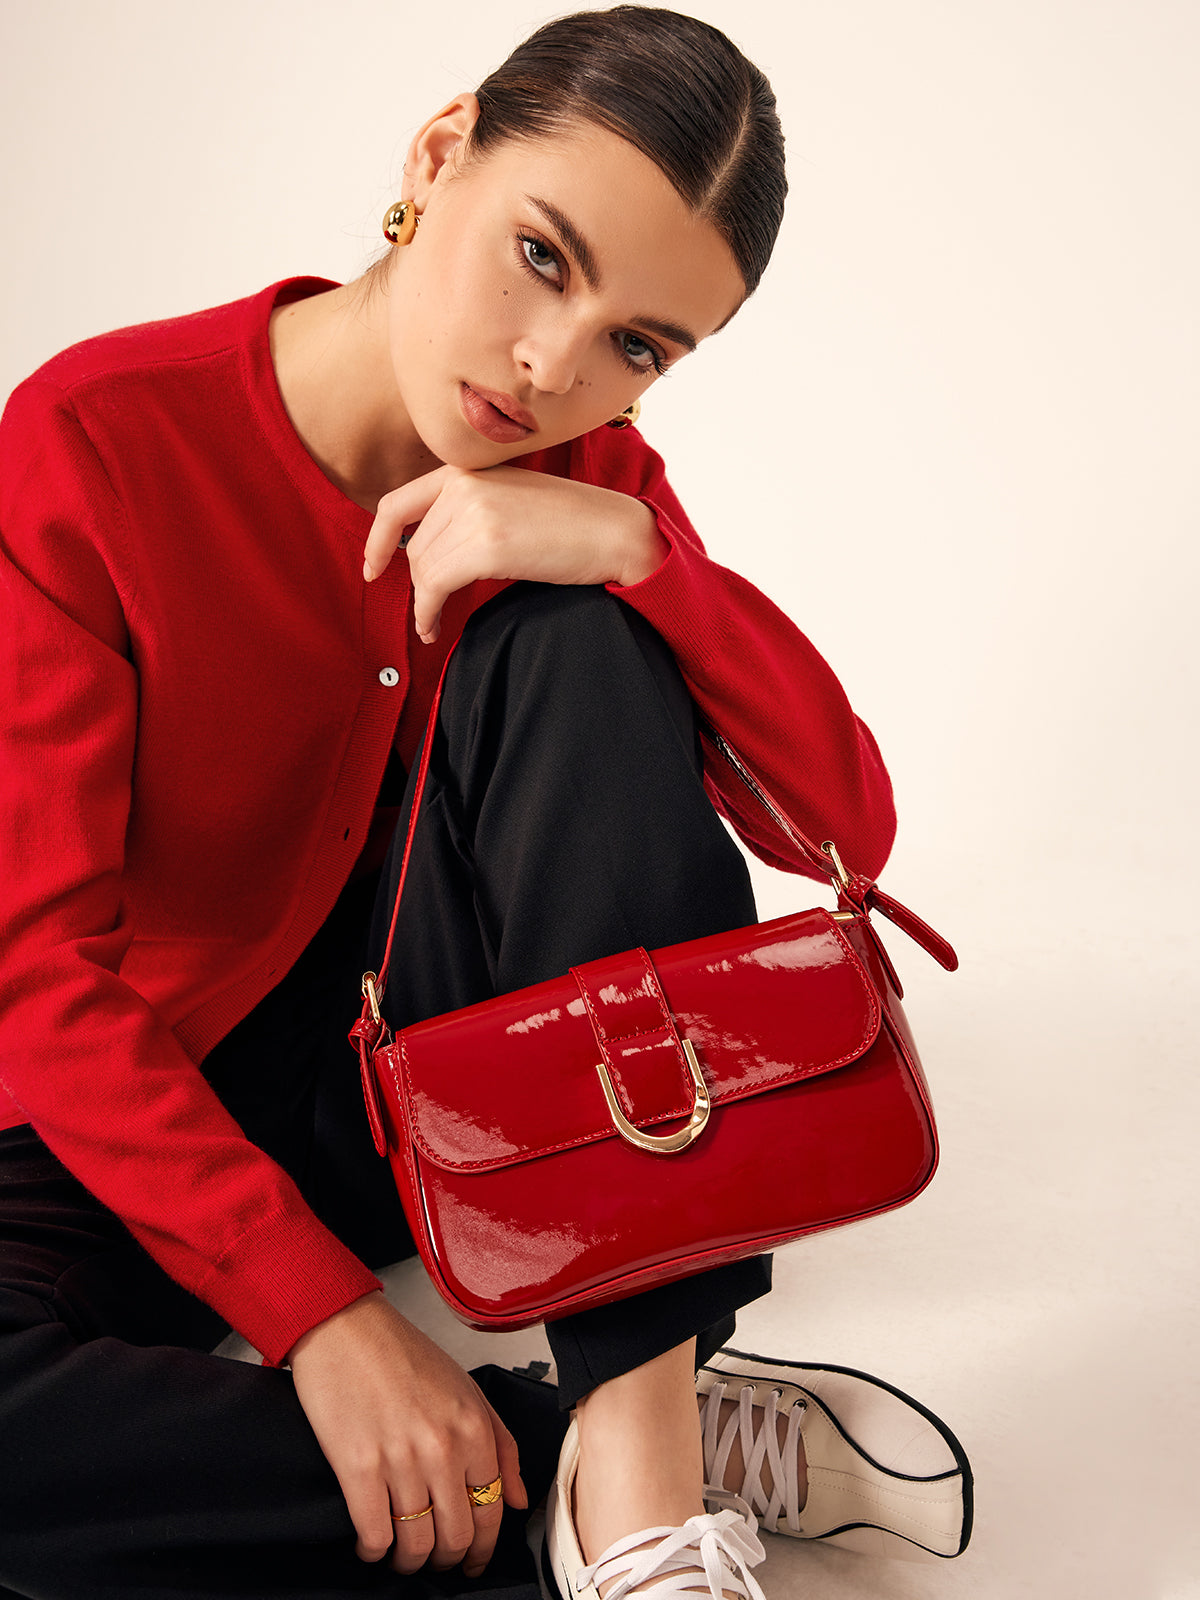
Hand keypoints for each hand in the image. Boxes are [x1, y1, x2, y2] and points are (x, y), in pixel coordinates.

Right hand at [288, 1292, 526, 1576]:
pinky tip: (371, 1543)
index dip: (483, 1548)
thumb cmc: (401, 1353)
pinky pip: (375, 1535)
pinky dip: (374, 1551)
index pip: (492, 1512)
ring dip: (410, 1562)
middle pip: (456, 1537)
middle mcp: (442, 1448)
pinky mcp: (357, 1468)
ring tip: (402, 1555)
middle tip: (436, 1559)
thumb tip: (519, 1499)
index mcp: (474, 1427)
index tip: (473, 1560)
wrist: (345, 1328)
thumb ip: (501, 1445)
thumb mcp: (467, 1389)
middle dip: (447, 1560)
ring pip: (416, 1545)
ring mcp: (399, 1460)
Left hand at [362, 464, 668, 641]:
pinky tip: (435, 626)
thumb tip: (429, 552)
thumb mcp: (511, 498)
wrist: (614, 530)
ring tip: (433, 623)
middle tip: (429, 610)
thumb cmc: (572, 523)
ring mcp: (475, 513)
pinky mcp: (487, 546)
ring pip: (422, 569)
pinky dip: (428, 612)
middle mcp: (465, 484)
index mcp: (467, 470)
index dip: (378, 539)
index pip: (399, 503)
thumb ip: (470, 509)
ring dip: (424, 603)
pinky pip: (435, 586)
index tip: (373, 566)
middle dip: (417, 583)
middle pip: (414, 546)